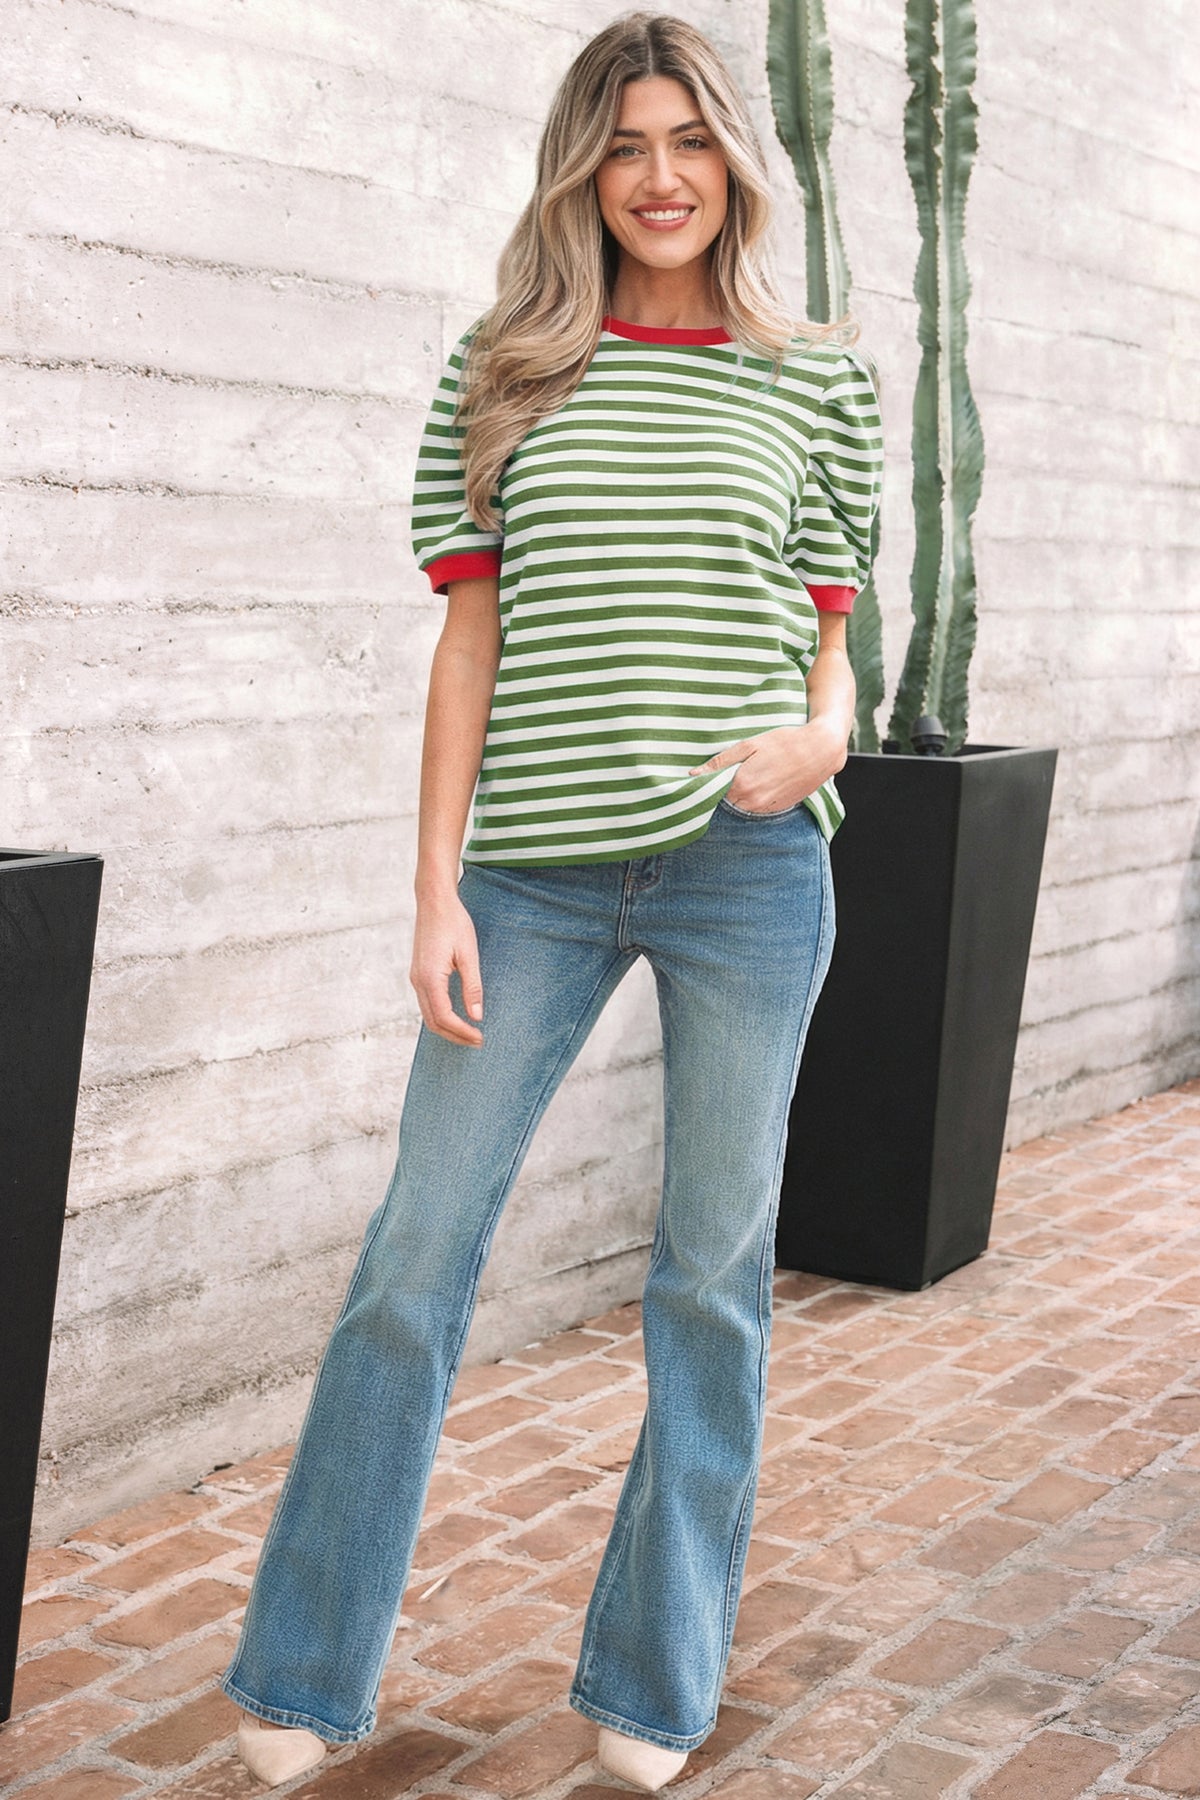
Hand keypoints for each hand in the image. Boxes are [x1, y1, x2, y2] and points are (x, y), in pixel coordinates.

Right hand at [409, 890, 484, 1046]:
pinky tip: (456, 1016)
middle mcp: (418, 981)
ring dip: (447, 1028)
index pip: (445, 1017)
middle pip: (433, 1022)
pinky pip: (427, 1003)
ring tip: (469, 1033)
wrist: (434, 902)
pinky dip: (440, 1016)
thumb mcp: (469, 955)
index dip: (462, 1032)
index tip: (480, 1037)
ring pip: (428, 1015)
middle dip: (455, 1036)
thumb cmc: (454, 923)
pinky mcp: (418, 973)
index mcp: (430, 978)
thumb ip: (472, 987)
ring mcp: (415, 978)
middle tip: (477, 1041)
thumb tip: (476, 1016)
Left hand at [690, 721, 846, 812]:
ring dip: (743, 793)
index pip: (713, 791)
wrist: (821, 750)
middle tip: (739, 768)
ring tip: (757, 772)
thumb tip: (693, 774)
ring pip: (743, 805)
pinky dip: (758, 796)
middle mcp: (752, 801)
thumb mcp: (749, 745)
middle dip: (727, 787)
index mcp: (741, 785)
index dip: (712, 781)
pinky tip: (767, 779)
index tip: (713, 773)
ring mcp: (767, 808)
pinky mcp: (779, 809)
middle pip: (727, 800)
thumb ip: (720, 762)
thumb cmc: (785, 742)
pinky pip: (759, 807)